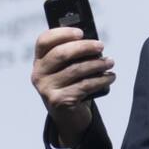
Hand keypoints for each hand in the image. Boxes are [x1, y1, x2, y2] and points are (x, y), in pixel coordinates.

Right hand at [31, 27, 115, 146]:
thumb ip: (73, 54)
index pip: (44, 41)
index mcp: (39, 61)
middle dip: (84, 47)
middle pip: (61, 53)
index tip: (80, 32)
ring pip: (76, 70)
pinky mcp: (59, 101)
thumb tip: (93, 43)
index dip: (62, 33)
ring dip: (97, 64)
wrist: (68, 116)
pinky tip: (110, 77)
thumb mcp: (67, 68)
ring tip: (110, 62)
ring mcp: (47, 89)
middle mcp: (38, 74)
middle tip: (100, 45)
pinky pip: (84, 86)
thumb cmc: (70, 85)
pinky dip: (101, 80)